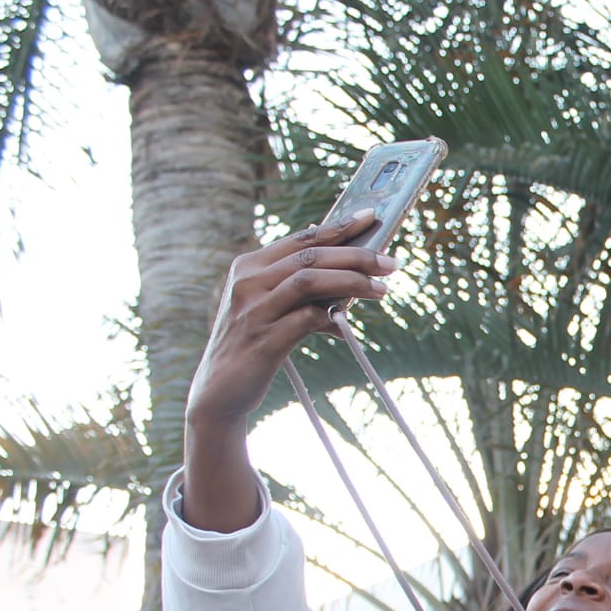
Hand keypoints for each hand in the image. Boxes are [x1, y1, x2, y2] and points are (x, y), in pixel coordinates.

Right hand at [182, 214, 395, 531]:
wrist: (219, 392)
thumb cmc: (254, 346)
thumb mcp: (275, 311)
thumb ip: (306, 295)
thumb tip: (353, 288)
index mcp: (249, 267)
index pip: (301, 240)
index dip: (338, 227)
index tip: (371, 218)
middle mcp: (247, 282)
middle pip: (310, 257)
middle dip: (356, 255)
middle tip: (390, 262)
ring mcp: (253, 310)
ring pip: (308, 281)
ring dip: (351, 282)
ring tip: (381, 289)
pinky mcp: (262, 341)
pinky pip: (304, 320)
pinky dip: (330, 317)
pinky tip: (347, 323)